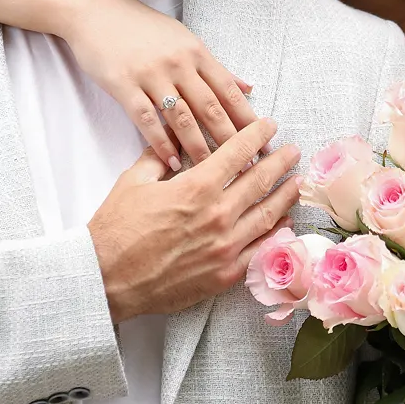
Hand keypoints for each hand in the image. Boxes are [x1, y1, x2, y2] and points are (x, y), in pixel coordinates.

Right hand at [63, 0, 256, 170]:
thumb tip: (247, 87)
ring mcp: (151, 74)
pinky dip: (160, 143)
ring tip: (211, 172)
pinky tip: (170, 162)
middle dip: (231, 141)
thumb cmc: (141, 27)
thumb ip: (214, 67)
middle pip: (211, 108)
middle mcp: (178, 63)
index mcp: (196, 52)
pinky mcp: (124, 85)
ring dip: (198, 147)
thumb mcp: (183, 38)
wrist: (96, 11)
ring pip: (181, 117)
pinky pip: (145, 119)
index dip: (248, 120)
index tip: (264, 144)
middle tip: (247, 168)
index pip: (229, 91)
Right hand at [87, 117, 299, 322]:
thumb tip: (174, 137)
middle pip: (260, 181)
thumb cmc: (116, 228)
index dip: (256, 135)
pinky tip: (283, 222)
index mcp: (196, 187)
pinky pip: (260, 249)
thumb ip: (160, 156)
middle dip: (280, 161)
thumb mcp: (135, 180)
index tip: (269, 125)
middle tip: (294, 150)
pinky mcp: (225, 274)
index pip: (237, 152)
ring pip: (267, 215)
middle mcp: (218, 214)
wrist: (107, 278)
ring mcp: (225, 247)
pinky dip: (276, 233)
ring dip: (285, 195)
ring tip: (297, 182)